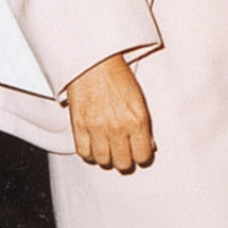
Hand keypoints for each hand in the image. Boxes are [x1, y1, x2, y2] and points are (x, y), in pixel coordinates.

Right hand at [65, 54, 153, 171]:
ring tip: (109, 147)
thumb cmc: (118, 78)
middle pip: (122, 163)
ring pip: (103, 161)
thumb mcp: (139, 100)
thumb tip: (148, 145)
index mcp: (137, 119)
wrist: (94, 64)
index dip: (142, 157)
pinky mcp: (79, 127)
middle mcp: (118, 127)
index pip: (142, 156)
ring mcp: (97, 129)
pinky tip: (94, 145)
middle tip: (124, 152)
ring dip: (106, 157)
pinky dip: (89, 153)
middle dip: (125, 160)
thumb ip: (144, 125)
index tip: (139, 153)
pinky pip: (84, 153)